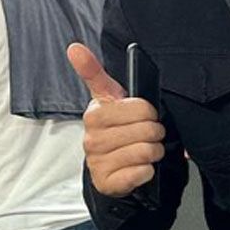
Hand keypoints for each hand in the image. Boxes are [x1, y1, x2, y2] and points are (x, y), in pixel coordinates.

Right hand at [67, 43, 164, 197]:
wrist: (113, 166)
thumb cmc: (118, 127)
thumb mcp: (111, 99)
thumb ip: (95, 73)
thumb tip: (74, 47)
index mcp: (95, 113)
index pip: (137, 106)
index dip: (147, 110)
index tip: (143, 111)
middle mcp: (91, 137)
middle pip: (147, 128)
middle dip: (155, 131)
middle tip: (148, 133)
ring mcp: (97, 161)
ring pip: (146, 150)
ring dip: (154, 150)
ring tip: (145, 148)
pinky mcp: (107, 182)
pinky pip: (141, 172)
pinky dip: (147, 170)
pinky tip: (139, 167)